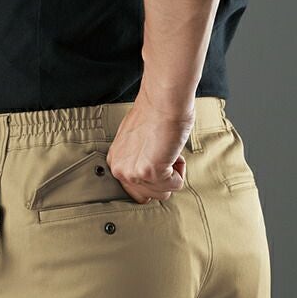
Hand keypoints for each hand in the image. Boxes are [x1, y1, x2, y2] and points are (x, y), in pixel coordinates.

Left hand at [106, 85, 195, 203]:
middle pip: (150, 196)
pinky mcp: (151, 173)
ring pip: (164, 192)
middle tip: (163, 154)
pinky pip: (175, 184)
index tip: (156, 158)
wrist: (163, 101)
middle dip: (163, 179)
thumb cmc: (155, 114)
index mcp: (116, 163)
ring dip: (172, 174)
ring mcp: (134, 173)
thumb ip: (138, 162)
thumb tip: (150, 176)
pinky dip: (180, 170)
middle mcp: (120, 171)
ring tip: (167, 150)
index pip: (136, 192)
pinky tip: (172, 151)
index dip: (153, 177)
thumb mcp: (136, 144)